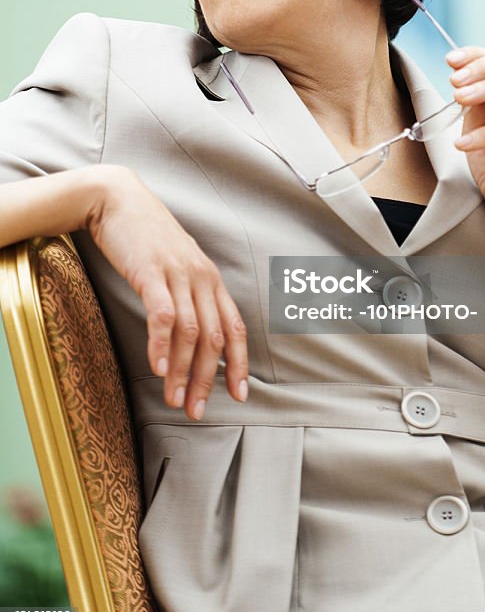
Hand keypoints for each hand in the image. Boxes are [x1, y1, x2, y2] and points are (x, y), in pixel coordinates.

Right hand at [84, 165, 247, 420]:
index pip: (235, 327)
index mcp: (210, 279)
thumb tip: (190, 333)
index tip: (239, 395)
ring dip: (181, 371)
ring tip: (173, 400)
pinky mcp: (152, 272)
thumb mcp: (175, 264)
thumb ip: (187, 294)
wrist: (117, 200)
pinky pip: (163, 315)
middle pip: (214, 337)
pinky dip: (161, 345)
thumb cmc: (145, 236)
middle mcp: (201, 277)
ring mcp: (178, 274)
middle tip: (197, 411)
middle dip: (206, 380)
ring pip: (190, 332)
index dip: (239, 363)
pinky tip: (155, 368)